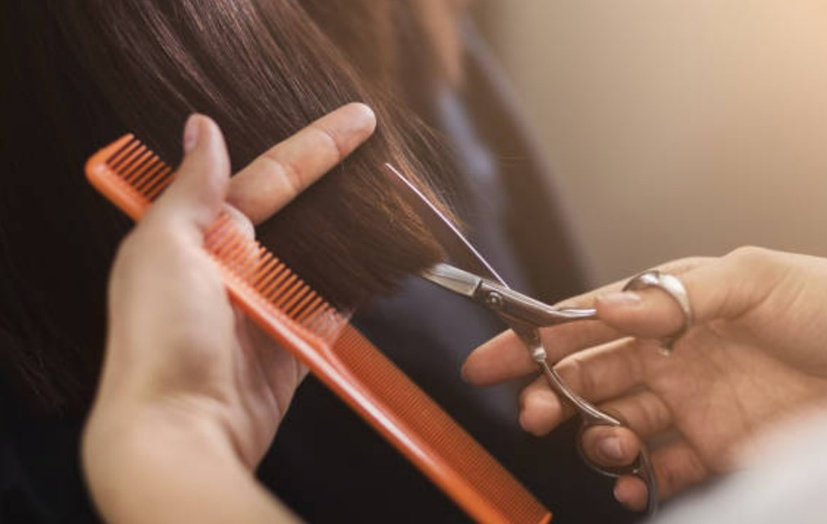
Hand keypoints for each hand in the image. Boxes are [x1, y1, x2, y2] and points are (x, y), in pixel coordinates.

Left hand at [83, 104, 374, 521]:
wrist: (180, 431)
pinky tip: (382, 264)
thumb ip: (191, 189)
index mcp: (200, 236)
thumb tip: (202, 128)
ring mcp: (265, 308)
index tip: (358, 120)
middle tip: (383, 153)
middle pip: (299, 214)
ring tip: (392, 204)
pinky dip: (356, 289)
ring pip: (319, 258)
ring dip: (352, 234)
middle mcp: (233, 268)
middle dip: (338, 184)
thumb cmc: (159, 340)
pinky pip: (332, 309)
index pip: (269, 177)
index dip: (315, 147)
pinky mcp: (292, 347)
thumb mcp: (163, 249)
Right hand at [462, 247, 826, 510]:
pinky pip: (661, 471)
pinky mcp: (717, 449)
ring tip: (603, 443)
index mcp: (671, 307)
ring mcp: (693, 405)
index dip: (535, 339)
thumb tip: (606, 310)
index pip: (588, 322)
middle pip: (590, 376)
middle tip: (532, 413)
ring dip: (593, 436)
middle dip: (550, 393)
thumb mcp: (758, 278)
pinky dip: (636, 482)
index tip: (490, 360)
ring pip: (616, 423)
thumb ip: (675, 295)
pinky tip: (630, 485)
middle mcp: (674, 356)